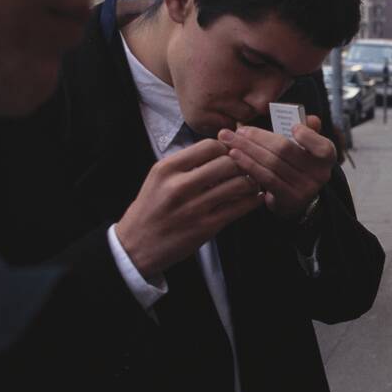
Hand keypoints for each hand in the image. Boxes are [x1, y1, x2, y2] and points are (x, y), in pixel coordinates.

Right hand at [115, 139, 264, 276]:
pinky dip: (252, 201)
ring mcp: (194, 208)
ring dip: (250, 183)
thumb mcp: (159, 178)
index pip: (209, 146)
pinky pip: (239, 208)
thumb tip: (220, 151)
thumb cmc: (151, 210)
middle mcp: (180, 186)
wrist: (136, 246)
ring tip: (251, 184)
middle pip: (228, 162)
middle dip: (242, 164)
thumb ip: (186, 164)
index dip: (226, 149)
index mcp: (167, 169)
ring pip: (238, 184)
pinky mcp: (206, 227)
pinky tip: (254, 198)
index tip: (231, 155)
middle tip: (247, 169)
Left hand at [218, 114, 335, 220]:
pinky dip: (248, 164)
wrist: (294, 199)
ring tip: (229, 140)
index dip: (309, 137)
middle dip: (258, 137)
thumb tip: (311, 119)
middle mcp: (319, 175)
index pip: (323, 147)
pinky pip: (265, 178)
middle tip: (238, 130)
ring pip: (272, 163)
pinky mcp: (288, 199)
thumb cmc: (295, 164)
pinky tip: (234, 155)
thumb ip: (307, 131)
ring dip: (247, 149)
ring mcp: (304, 189)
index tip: (293, 127)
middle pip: (285, 149)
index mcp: (326, 158)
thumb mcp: (304, 147)